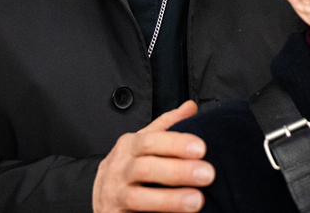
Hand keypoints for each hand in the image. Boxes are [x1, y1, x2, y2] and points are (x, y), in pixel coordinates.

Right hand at [93, 100, 213, 212]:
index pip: (151, 141)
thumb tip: (190, 107)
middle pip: (146, 168)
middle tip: (207, 174)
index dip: (176, 144)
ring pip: (139, 198)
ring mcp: (115, 195)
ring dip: (170, 199)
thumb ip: (167, 125)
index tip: (201, 148)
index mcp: (129, 146)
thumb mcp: (143, 142)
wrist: (102, 196)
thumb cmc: (127, 167)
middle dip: (178, 171)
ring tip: (197, 200)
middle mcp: (119, 170)